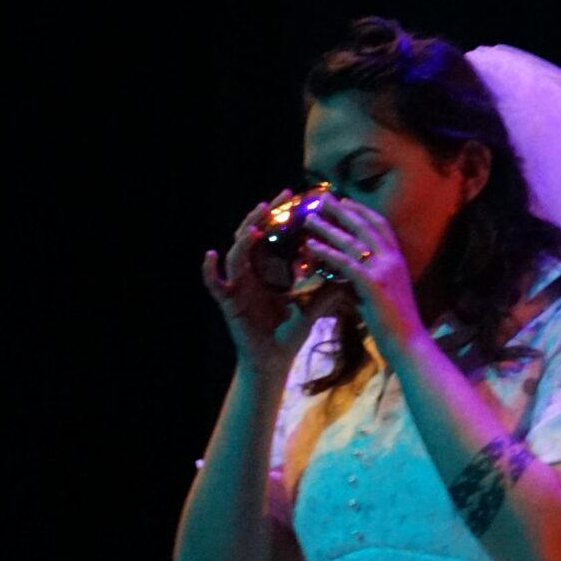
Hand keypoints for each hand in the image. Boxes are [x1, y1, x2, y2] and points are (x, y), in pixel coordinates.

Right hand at [202, 191, 332, 373]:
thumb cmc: (289, 337)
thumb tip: (351, 274)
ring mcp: (238, 286)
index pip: (273, 236)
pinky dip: (210, 269)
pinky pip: (214, 282)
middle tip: (275, 201)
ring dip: (243, 239)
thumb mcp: (312, 311)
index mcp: (270, 271)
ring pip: (236, 255)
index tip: (293, 197)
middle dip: (261, 218)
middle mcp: (252, 274)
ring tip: (255, 228)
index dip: (280, 216)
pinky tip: (212, 255)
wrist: (273, 363)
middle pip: (252, 237)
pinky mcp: (228, 302)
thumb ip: (328, 293)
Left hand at [295, 193, 424, 362]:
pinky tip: (311, 246)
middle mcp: (392, 259)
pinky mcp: (373, 284)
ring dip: (328, 227)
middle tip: (323, 198)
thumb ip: (368, 281)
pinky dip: (327, 252)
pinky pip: (346, 262)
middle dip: (342, 210)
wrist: (409, 343)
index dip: (362, 211)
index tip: (345, 202)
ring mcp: (384, 270)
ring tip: (309, 218)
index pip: (380, 225)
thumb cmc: (396, 325)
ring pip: (352, 241)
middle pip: (364, 225)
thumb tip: (349, 277)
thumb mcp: (384, 295)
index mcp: (398, 259)